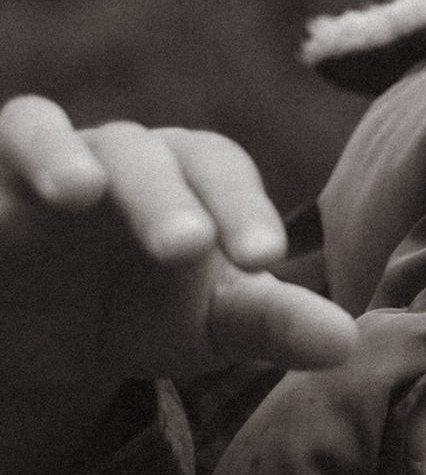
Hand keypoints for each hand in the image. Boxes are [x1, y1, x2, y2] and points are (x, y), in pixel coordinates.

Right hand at [0, 95, 356, 474]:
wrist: (54, 335)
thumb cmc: (150, 310)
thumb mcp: (211, 326)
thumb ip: (273, 325)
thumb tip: (346, 343)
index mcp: (183, 171)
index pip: (218, 168)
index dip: (241, 207)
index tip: (263, 260)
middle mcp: (107, 152)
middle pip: (136, 152)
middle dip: (160, 196)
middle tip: (186, 246)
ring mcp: (30, 165)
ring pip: (37, 130)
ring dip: (56, 154)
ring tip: (76, 191)